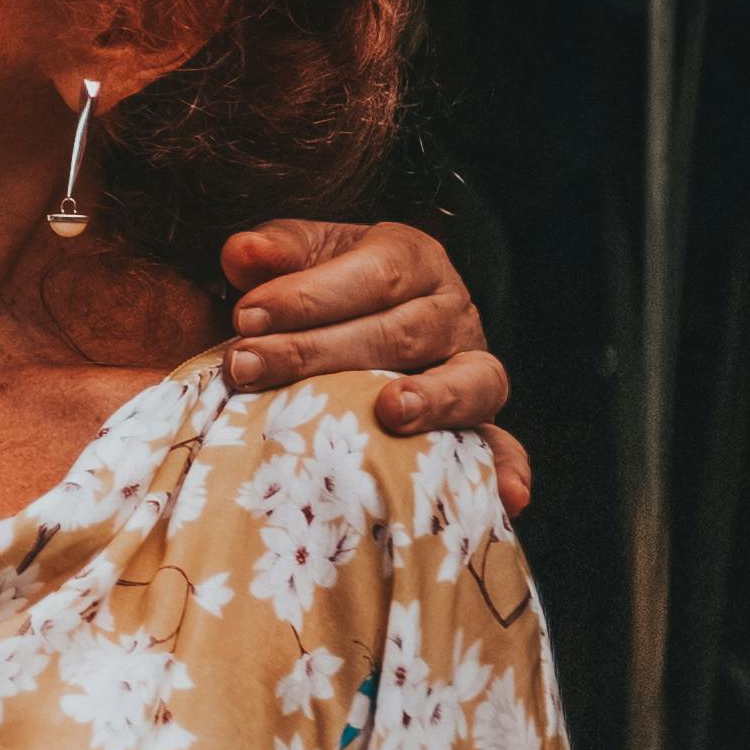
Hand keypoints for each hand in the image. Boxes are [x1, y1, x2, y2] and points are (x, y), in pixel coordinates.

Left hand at [218, 219, 528, 516]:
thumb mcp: (304, 257)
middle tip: (249, 367)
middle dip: (321, 351)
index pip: (372, 273)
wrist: (367, 324)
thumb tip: (242, 252)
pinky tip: (507, 498)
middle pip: (401, 331)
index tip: (244, 316)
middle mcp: (451, 310)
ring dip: (431, 399)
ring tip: (389, 411)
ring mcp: (472, 367)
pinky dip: (507, 469)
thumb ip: (277, 251)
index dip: (309, 295)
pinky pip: (502, 446)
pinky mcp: (479, 423)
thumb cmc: (325, 289)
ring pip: (467, 380)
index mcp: (412, 258)